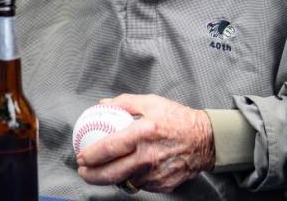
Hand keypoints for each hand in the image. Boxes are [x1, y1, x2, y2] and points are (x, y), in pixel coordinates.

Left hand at [76, 94, 214, 193]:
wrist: (205, 140)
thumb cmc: (178, 119)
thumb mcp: (151, 102)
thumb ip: (124, 102)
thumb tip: (102, 105)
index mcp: (143, 132)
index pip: (110, 148)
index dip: (91, 155)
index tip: (81, 156)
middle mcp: (148, 156)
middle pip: (112, 173)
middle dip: (92, 175)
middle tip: (84, 171)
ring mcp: (156, 173)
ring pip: (125, 180)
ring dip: (113, 176)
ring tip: (106, 169)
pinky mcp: (163, 185)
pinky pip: (140, 184)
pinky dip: (133, 178)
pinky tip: (131, 169)